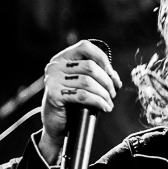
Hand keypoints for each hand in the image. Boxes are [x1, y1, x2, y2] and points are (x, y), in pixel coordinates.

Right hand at [39, 40, 122, 163]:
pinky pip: (82, 96)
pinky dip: (98, 102)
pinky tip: (105, 107)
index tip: (111, 73)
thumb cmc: (72, 100)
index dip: (102, 58)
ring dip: (104, 93)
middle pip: (90, 66)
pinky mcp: (54, 95)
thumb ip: (96, 75)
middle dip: (107, 81)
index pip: (85, 47)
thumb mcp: (82, 83)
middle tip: (113, 93)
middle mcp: (55, 66)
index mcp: (63, 58)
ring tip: (109, 102)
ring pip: (87, 82)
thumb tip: (114, 77)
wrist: (55, 121)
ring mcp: (52, 80)